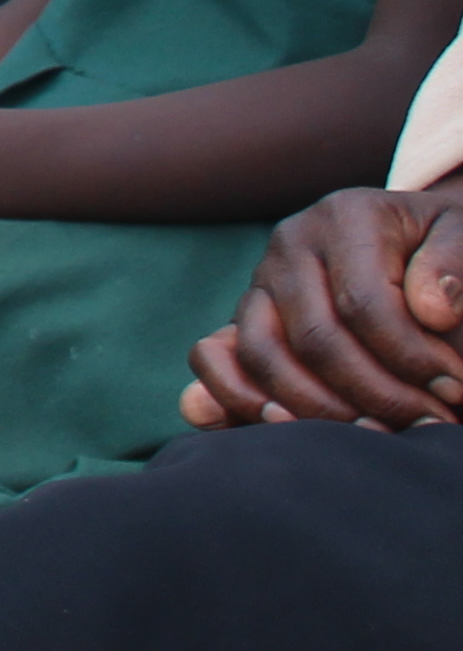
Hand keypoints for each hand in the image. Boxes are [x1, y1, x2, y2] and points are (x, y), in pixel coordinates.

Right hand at [186, 188, 462, 430]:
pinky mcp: (243, 318)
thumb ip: (455, 264)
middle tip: (430, 423)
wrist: (415, 246)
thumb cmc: (443, 253)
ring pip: (262, 356)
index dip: (411, 357)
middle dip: (376, 394)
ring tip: (376, 435)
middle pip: (315, 338)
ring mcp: (259, 281)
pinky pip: (213, 358)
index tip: (455, 390)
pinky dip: (239, 398)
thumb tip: (432, 311)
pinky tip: (287, 428)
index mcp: (345, 216)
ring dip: (318, 410)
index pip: (365, 303)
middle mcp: (290, 243)